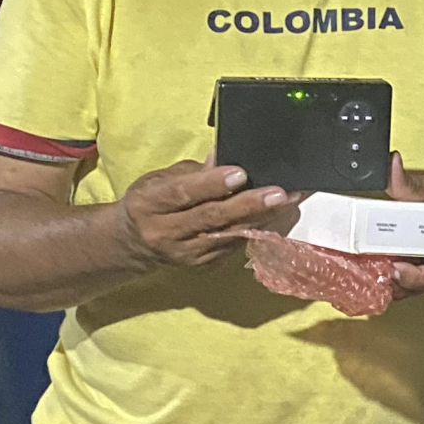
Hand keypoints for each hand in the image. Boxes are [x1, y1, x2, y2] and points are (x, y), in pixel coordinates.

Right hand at [112, 160, 292, 269]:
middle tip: (278, 193)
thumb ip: (193, 172)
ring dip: (261, 218)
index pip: (183, 194)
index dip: (212, 184)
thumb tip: (224, 158)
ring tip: (289, 201)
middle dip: (248, 205)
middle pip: (211, 218)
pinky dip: (256, 229)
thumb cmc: (151, 202)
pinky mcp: (203, 266)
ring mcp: (186, 254)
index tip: (240, 174)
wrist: (134, 245)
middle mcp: (167, 233)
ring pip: (228, 235)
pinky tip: (277, 216)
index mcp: (150, 204)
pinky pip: (234, 245)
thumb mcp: (160, 179)